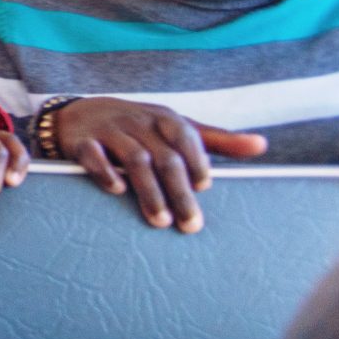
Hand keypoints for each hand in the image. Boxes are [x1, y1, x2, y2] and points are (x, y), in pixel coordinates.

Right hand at [50, 97, 267, 231]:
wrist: (76, 114)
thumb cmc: (136, 126)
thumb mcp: (174, 127)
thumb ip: (216, 140)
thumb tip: (262, 145)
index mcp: (163, 117)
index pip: (185, 137)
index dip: (196, 161)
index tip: (203, 187)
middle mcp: (136, 120)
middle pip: (163, 156)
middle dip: (178, 192)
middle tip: (190, 224)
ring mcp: (107, 130)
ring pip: (133, 159)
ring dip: (149, 192)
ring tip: (160, 221)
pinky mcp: (81, 141)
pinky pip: (93, 155)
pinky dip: (106, 171)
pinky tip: (117, 190)